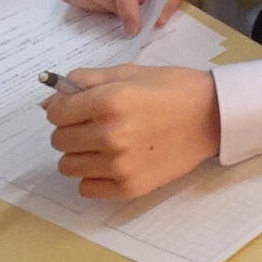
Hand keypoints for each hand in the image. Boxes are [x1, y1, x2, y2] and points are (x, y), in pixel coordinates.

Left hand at [44, 65, 219, 201]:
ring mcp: (119, 165)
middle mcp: (110, 134)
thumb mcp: (130, 73)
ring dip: (80, 155)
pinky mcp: (129, 187)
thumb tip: (49, 100)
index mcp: (109, 101)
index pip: (56, 113)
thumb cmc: (172, 89)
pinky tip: (113, 163)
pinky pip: (86, 188)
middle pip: (59, 141)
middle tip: (95, 125)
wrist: (212, 117)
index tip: (76, 108)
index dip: (63, 108)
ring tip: (104, 145)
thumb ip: (87, 81)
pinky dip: (94, 177)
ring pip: (68, 166)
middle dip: (71, 130)